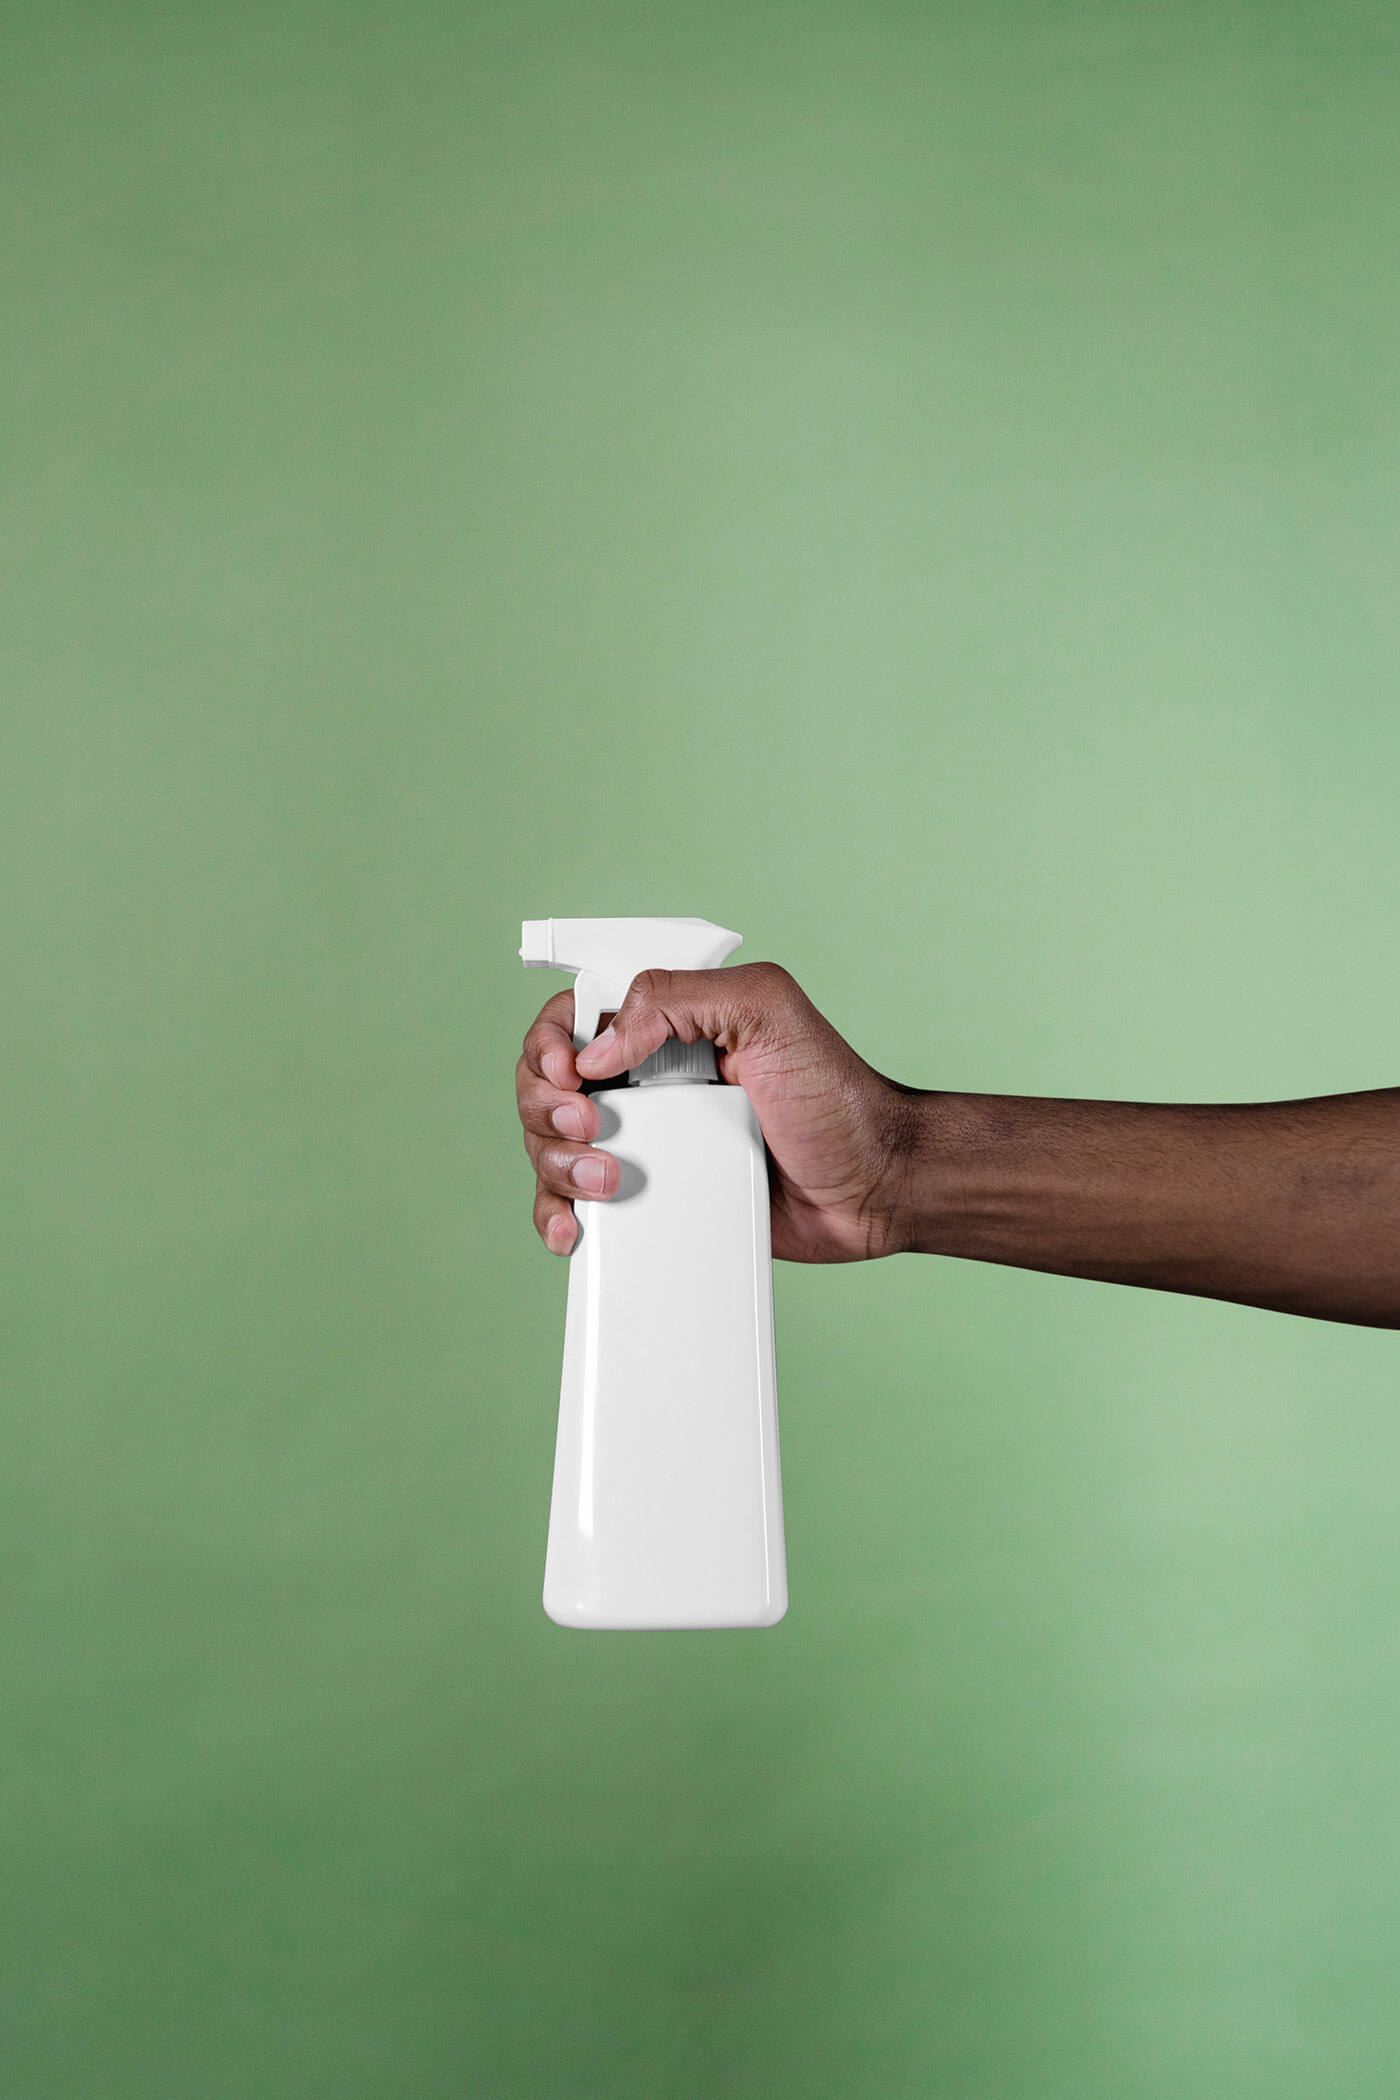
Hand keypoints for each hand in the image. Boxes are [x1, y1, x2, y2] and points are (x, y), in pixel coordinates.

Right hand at [515, 962, 920, 1261]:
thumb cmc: (837, 1096)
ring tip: (604, 1181)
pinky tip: (575, 1229)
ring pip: (550, 1147)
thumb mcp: (769, 1011)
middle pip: (546, 1084)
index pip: (574, 1016)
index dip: (550, 1041)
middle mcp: (648, 1081)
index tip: (568, 1071)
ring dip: (554, 1164)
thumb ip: (681, 998)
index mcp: (668, 1026)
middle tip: (588, 1126)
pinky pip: (580, 1205)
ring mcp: (646, 1144)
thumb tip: (596, 1050)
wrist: (877, 1187)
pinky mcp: (654, 1201)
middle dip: (546, 1106)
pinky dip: (561, 1215)